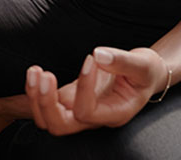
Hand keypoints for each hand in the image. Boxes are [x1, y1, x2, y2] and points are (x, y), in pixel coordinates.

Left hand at [25, 47, 168, 134]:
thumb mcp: (142, 64)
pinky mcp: (71, 98)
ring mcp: (80, 109)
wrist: (145, 76)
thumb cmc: (145, 72)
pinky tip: (35, 71)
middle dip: (46, 103)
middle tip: (45, 75)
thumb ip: (122, 61)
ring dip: (36, 98)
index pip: (87, 112)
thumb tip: (99, 54)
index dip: (84, 87)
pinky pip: (46, 104)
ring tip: (35, 71)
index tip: (91, 58)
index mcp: (114, 113)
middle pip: (60, 126)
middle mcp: (94, 118)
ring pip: (49, 119)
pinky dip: (35, 92)